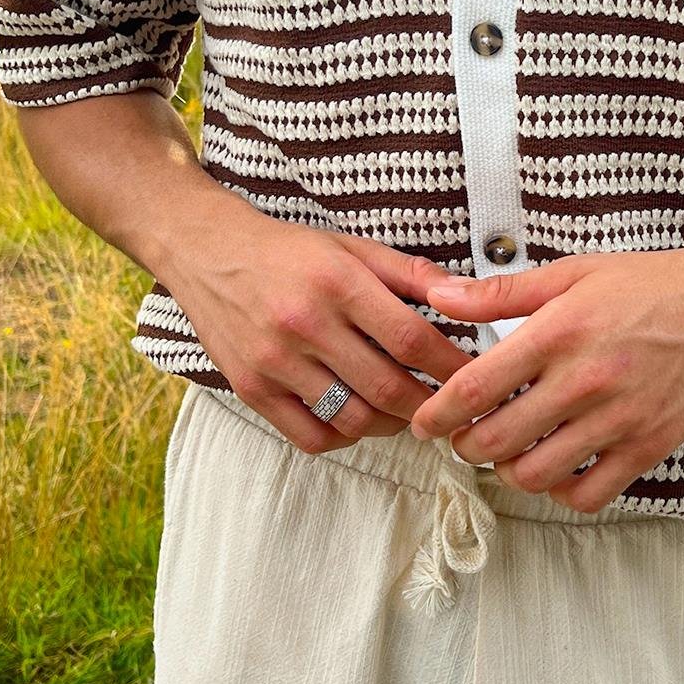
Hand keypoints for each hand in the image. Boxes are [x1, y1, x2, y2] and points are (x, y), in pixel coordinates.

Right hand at [161, 200, 474, 452]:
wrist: (208, 253)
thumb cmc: (290, 252)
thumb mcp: (352, 247)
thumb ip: (410, 274)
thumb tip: (466, 297)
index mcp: (337, 282)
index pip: (411, 339)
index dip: (451, 366)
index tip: (476, 377)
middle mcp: (304, 324)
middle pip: (387, 388)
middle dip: (430, 405)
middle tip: (450, 408)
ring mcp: (274, 362)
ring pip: (353, 419)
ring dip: (391, 424)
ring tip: (407, 413)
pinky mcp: (251, 390)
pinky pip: (312, 436)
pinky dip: (345, 436)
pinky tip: (359, 418)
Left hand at [408, 243, 683, 510]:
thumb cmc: (649, 284)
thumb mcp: (572, 273)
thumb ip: (501, 292)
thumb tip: (437, 295)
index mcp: (558, 333)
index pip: (475, 388)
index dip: (437, 415)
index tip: (423, 424)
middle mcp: (585, 381)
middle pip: (496, 441)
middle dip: (466, 447)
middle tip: (465, 438)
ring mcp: (619, 420)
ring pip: (536, 475)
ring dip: (509, 470)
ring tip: (510, 451)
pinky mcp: (651, 447)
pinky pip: (590, 495)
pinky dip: (563, 491)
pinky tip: (558, 468)